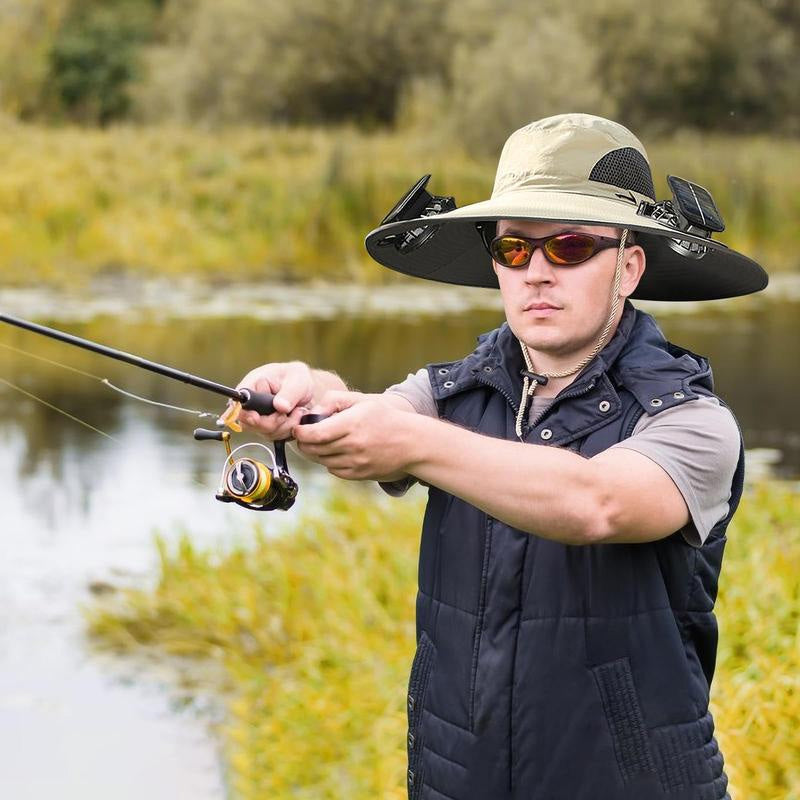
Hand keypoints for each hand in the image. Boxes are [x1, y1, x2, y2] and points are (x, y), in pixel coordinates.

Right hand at [234, 361, 314, 439]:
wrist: (308, 389)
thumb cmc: (298, 378)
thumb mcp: (297, 380)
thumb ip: (289, 393)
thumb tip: (279, 406)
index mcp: (253, 385)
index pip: (238, 402)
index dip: (245, 413)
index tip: (256, 417)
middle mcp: (252, 403)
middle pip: (248, 423)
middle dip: (271, 423)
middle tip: (287, 412)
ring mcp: (259, 417)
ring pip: (263, 432)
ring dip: (284, 426)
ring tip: (297, 411)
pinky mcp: (268, 427)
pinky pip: (274, 436)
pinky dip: (287, 431)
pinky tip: (295, 418)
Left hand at [293, 390, 414, 480]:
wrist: (412, 443)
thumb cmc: (386, 418)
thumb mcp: (363, 401)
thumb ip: (335, 400)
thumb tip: (313, 413)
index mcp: (352, 425)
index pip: (315, 434)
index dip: (301, 432)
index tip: (298, 428)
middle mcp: (353, 446)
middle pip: (315, 449)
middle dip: (304, 442)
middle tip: (303, 435)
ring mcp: (356, 463)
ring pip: (322, 461)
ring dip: (316, 452)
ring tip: (319, 441)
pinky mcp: (359, 475)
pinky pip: (334, 470)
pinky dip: (329, 462)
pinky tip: (335, 451)